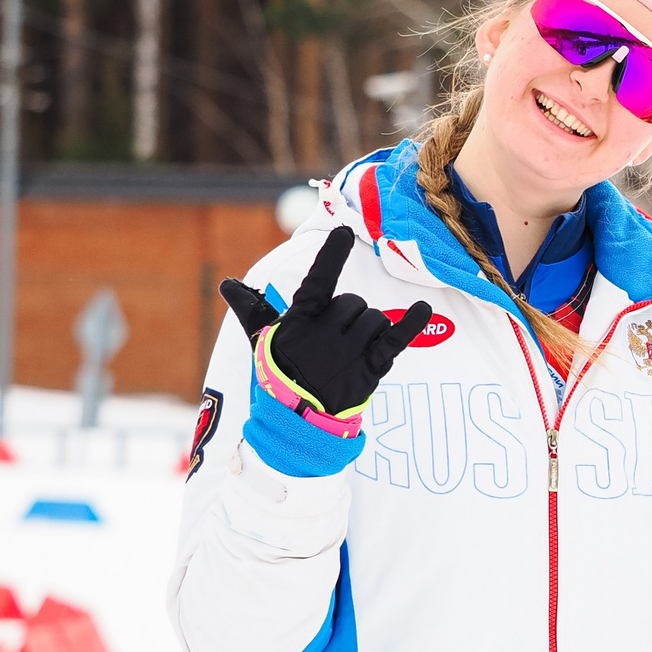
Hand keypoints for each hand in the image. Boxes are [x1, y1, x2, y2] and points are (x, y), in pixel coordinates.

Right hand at [221, 225, 430, 418]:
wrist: (298, 418)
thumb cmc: (282, 373)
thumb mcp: (262, 341)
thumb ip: (251, 310)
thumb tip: (227, 284)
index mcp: (300, 321)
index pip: (317, 282)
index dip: (331, 256)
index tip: (343, 232)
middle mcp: (325, 334)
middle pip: (353, 303)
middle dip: (351, 315)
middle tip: (337, 339)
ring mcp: (348, 352)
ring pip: (374, 320)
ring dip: (369, 330)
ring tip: (352, 352)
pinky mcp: (369, 368)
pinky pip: (395, 339)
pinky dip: (412, 323)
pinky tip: (423, 308)